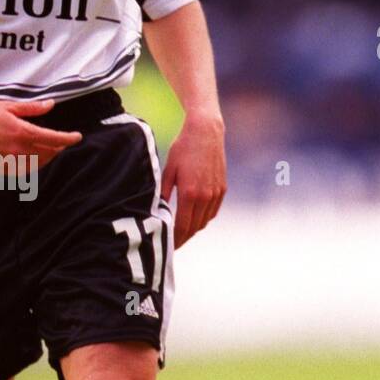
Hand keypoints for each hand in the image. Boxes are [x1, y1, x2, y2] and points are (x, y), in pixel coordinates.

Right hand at [0, 98, 81, 170]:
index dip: (68, 138)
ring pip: (35, 165)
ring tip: (49, 151)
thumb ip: (31, 108)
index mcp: (22, 132)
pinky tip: (30, 161)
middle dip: (57, 148)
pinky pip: (20, 172)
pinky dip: (29, 167)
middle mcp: (17, 150)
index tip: (77, 137)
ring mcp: (7, 161)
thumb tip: (50, 105)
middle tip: (61, 142)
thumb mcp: (7, 106)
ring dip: (45, 158)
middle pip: (47, 153)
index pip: (54, 139)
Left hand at [161, 110, 225, 247]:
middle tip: (172, 245)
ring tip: (181, 234)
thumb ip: (163, 194)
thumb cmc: (183, 148)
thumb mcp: (167, 170)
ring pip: (204, 221)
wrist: (206, 132)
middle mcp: (205, 196)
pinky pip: (212, 212)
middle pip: (194, 227)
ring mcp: (216, 193)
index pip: (182, 226)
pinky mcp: (222, 189)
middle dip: (182, 238)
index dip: (175, 240)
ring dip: (193, 230)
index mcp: (190, 193)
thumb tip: (156, 213)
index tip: (168, 247)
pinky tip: (194, 219)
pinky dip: (203, 219)